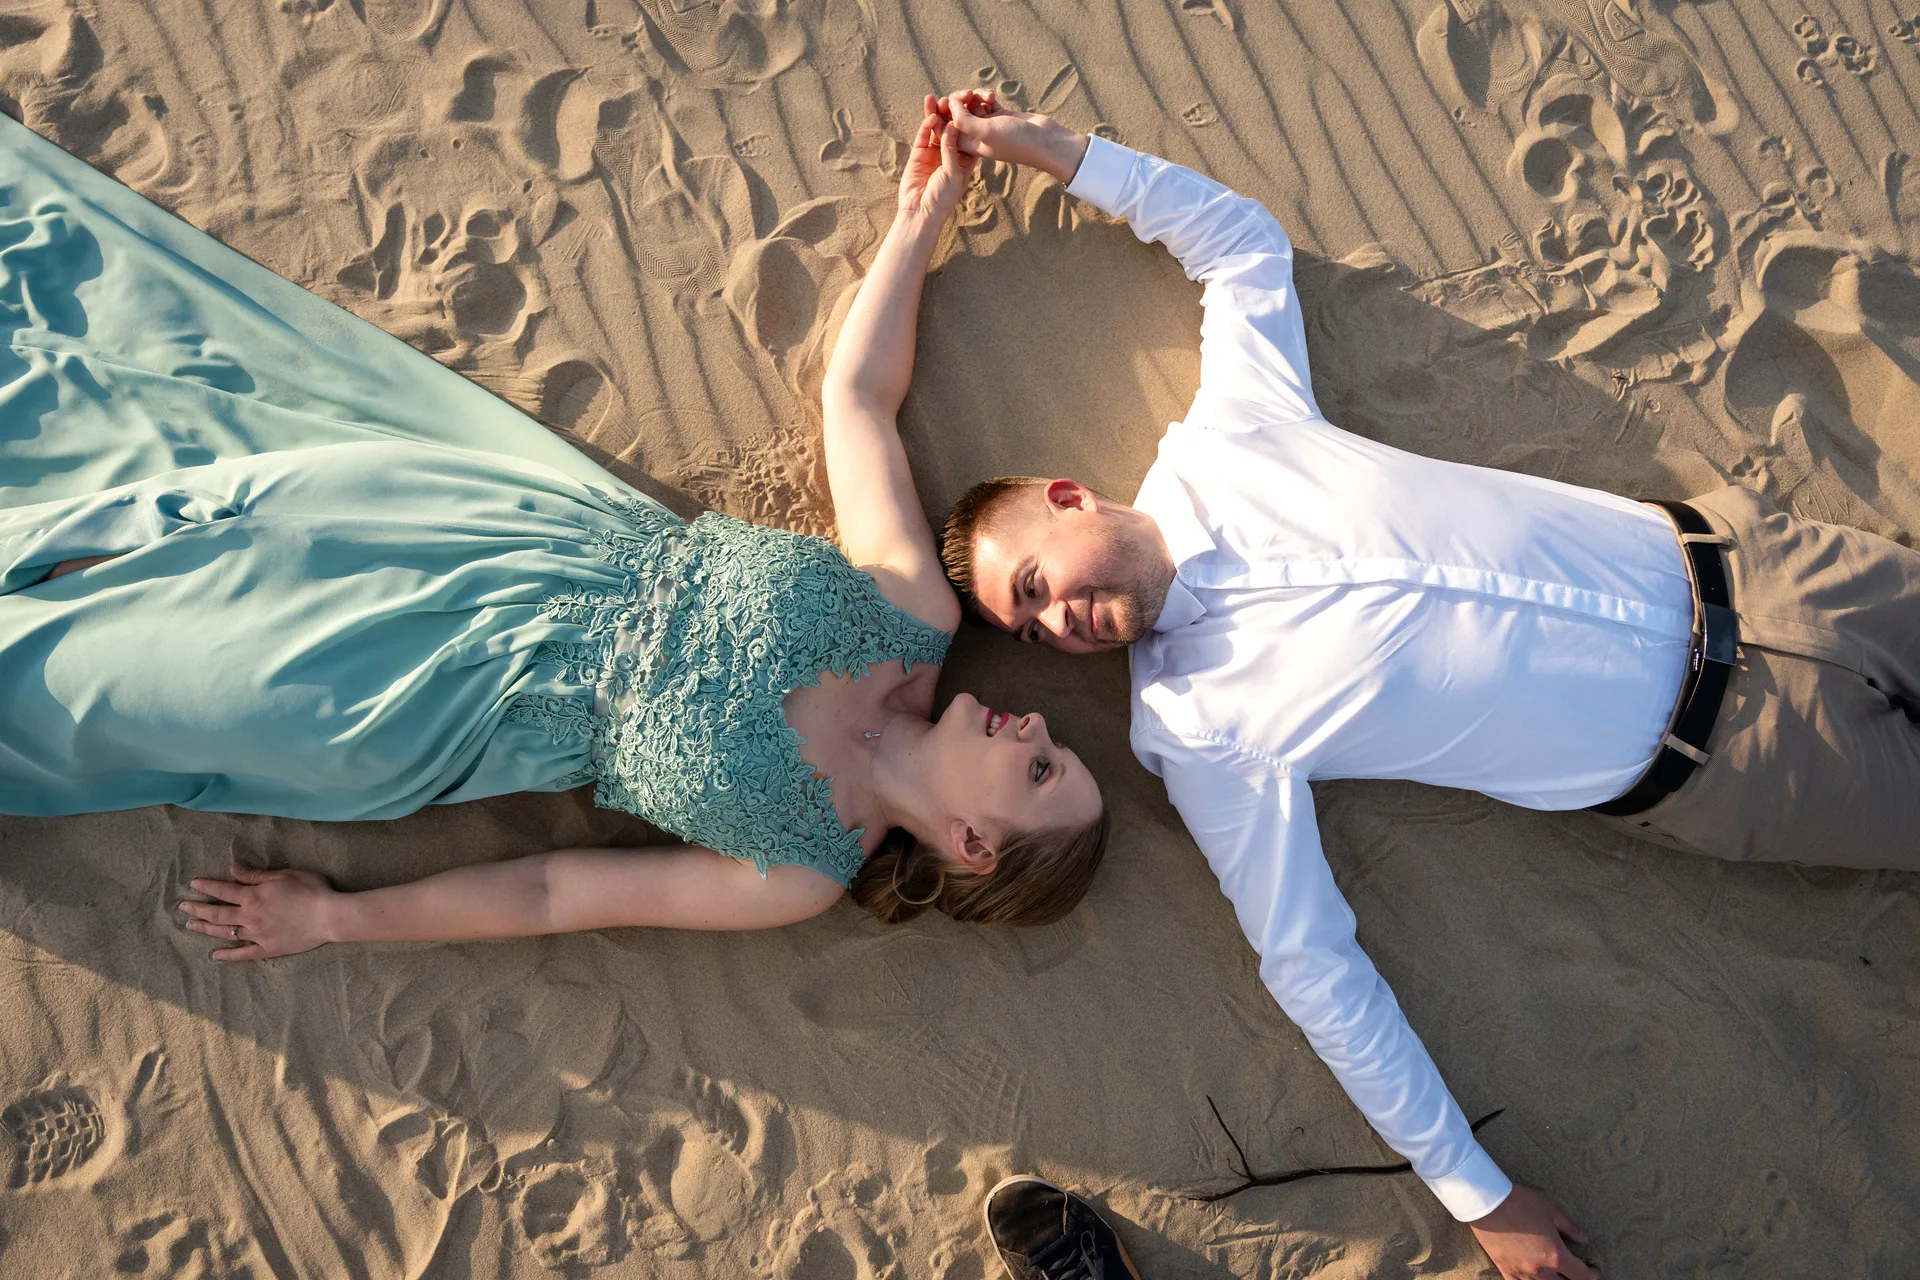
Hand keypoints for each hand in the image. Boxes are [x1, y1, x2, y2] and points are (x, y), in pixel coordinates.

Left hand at [180, 863, 340, 960]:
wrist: (328, 916)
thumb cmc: (310, 890)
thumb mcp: (284, 875)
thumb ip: (256, 875)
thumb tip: (233, 869)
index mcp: (253, 896)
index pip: (224, 891)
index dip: (207, 887)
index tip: (193, 885)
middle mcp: (249, 917)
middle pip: (218, 913)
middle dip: (199, 909)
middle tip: (183, 907)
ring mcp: (257, 935)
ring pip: (225, 932)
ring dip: (206, 929)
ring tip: (191, 926)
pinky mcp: (268, 949)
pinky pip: (244, 954)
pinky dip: (228, 955)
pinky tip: (215, 955)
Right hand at [896, 94, 976, 222]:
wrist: (921, 213)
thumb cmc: (943, 198)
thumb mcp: (953, 172)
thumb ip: (952, 148)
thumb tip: (955, 124)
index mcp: (964, 160)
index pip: (969, 136)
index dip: (971, 120)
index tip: (975, 104)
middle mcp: (949, 154)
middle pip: (952, 128)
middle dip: (954, 113)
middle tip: (957, 96)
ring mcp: (933, 152)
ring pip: (937, 129)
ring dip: (938, 114)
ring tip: (939, 98)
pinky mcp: (919, 153)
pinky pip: (923, 135)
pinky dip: (926, 125)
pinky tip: (931, 113)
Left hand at [940, 89, 1088, 183]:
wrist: (1044, 141)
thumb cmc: (1015, 141)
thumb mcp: (985, 131)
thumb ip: (964, 119)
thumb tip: (950, 103)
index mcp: (968, 145)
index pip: (945, 129)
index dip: (939, 115)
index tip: (939, 101)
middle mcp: (976, 135)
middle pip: (956, 115)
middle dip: (958, 102)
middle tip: (967, 94)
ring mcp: (988, 125)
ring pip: (971, 105)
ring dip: (975, 96)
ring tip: (986, 96)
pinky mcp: (999, 115)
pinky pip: (984, 101)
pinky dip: (985, 96)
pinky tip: (992, 95)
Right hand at [1469, 1185, 1596, 1279]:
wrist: (1487, 1204)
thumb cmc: (1521, 1204)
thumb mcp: (1552, 1212)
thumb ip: (1570, 1229)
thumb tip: (1584, 1240)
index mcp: (1556, 1256)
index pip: (1582, 1276)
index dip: (1593, 1275)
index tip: (1594, 1269)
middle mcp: (1541, 1270)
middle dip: (1574, 1279)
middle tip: (1576, 1271)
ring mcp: (1522, 1273)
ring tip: (1555, 1273)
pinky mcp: (1505, 1269)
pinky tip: (1532, 1279)